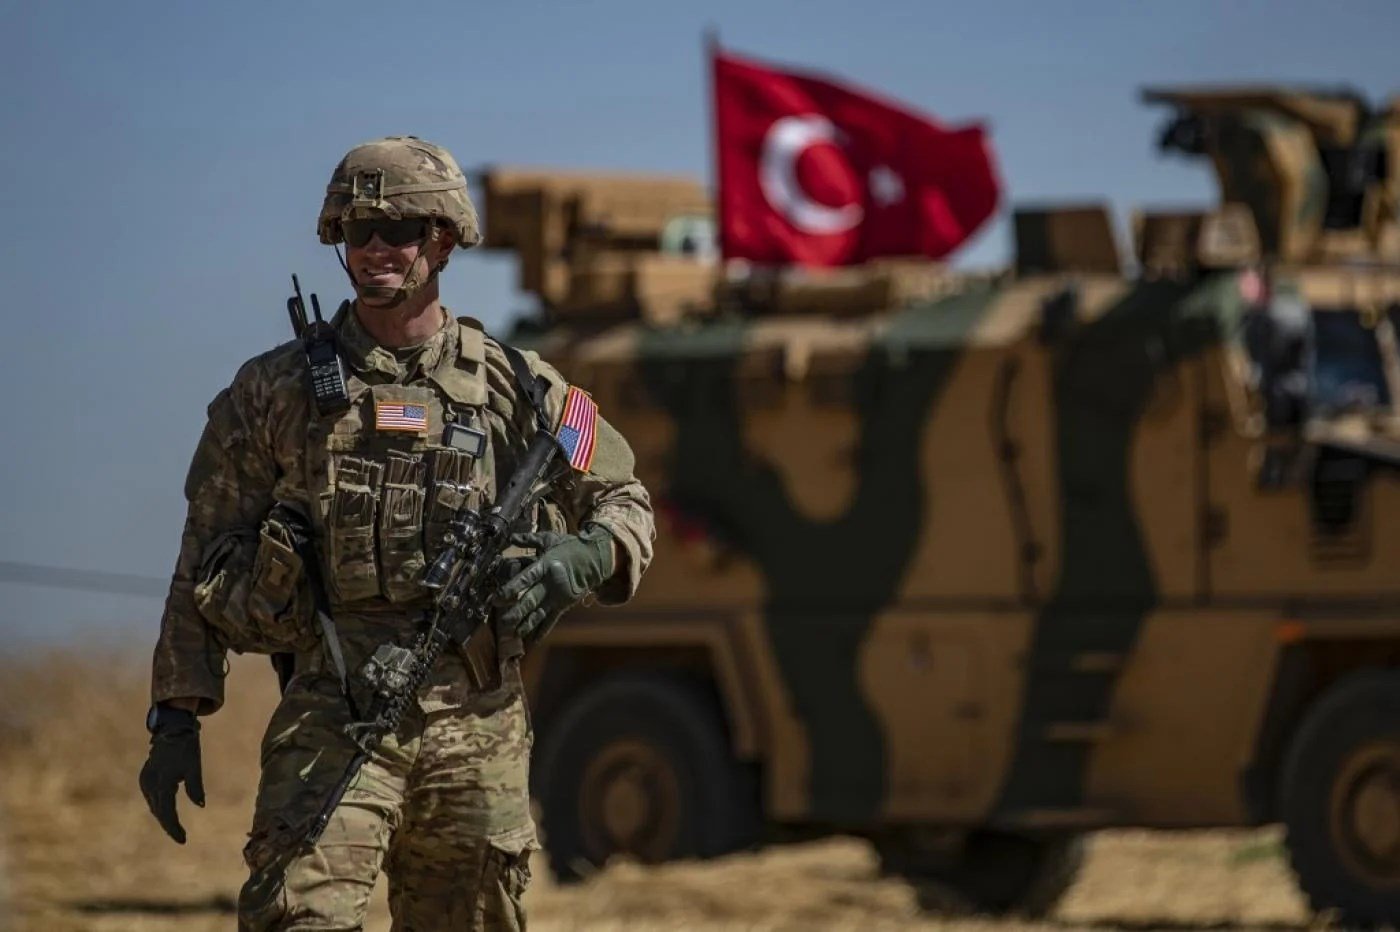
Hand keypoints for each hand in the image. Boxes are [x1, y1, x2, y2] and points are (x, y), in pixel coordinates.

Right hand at [138, 707, 204, 843]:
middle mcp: (150, 783)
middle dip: (169, 826)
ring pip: (154, 806)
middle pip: (159, 811)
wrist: (172, 730)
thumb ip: (195, 787)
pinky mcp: (144, 778)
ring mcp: (145, 781)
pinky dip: (159, 807)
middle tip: (181, 838)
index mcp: (163, 781)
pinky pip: (151, 798)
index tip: (183, 840)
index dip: (174, 828)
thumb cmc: (187, 748)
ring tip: (175, 829)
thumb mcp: (194, 766)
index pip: (167, 812)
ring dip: (163, 817)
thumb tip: (201, 805)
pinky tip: (166, 814)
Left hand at [493, 525, 614, 641]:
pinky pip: (552, 619)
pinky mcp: (564, 604)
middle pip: (530, 599)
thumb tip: (511, 537)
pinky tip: (533, 641)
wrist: (595, 559)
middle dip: (515, 612)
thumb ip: (529, 540)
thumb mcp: (550, 540)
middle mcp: (551, 582)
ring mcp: (558, 595)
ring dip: (526, 624)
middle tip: (502, 621)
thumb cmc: (570, 547)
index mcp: (546, 564)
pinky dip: (542, 630)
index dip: (511, 589)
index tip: (497, 598)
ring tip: (514, 634)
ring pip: (539, 613)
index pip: (525, 578)